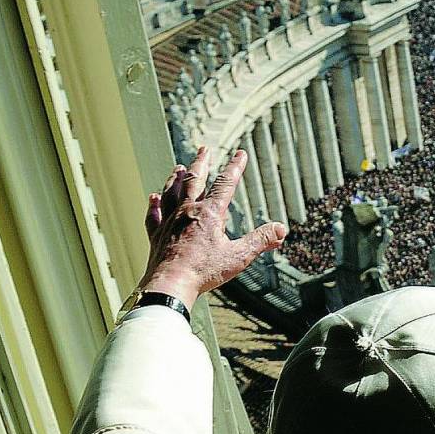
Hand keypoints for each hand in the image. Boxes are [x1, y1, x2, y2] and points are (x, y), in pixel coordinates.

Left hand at [139, 147, 287, 310]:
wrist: (170, 284)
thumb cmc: (204, 271)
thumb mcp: (239, 256)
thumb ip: (261, 240)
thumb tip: (281, 229)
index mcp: (209, 214)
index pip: (225, 184)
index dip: (235, 167)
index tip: (240, 154)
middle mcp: (187, 212)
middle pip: (194, 180)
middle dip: (202, 162)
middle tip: (205, 149)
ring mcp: (169, 222)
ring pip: (171, 192)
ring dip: (176, 178)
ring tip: (180, 167)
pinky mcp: (157, 235)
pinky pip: (154, 215)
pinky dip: (154, 205)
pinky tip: (153, 197)